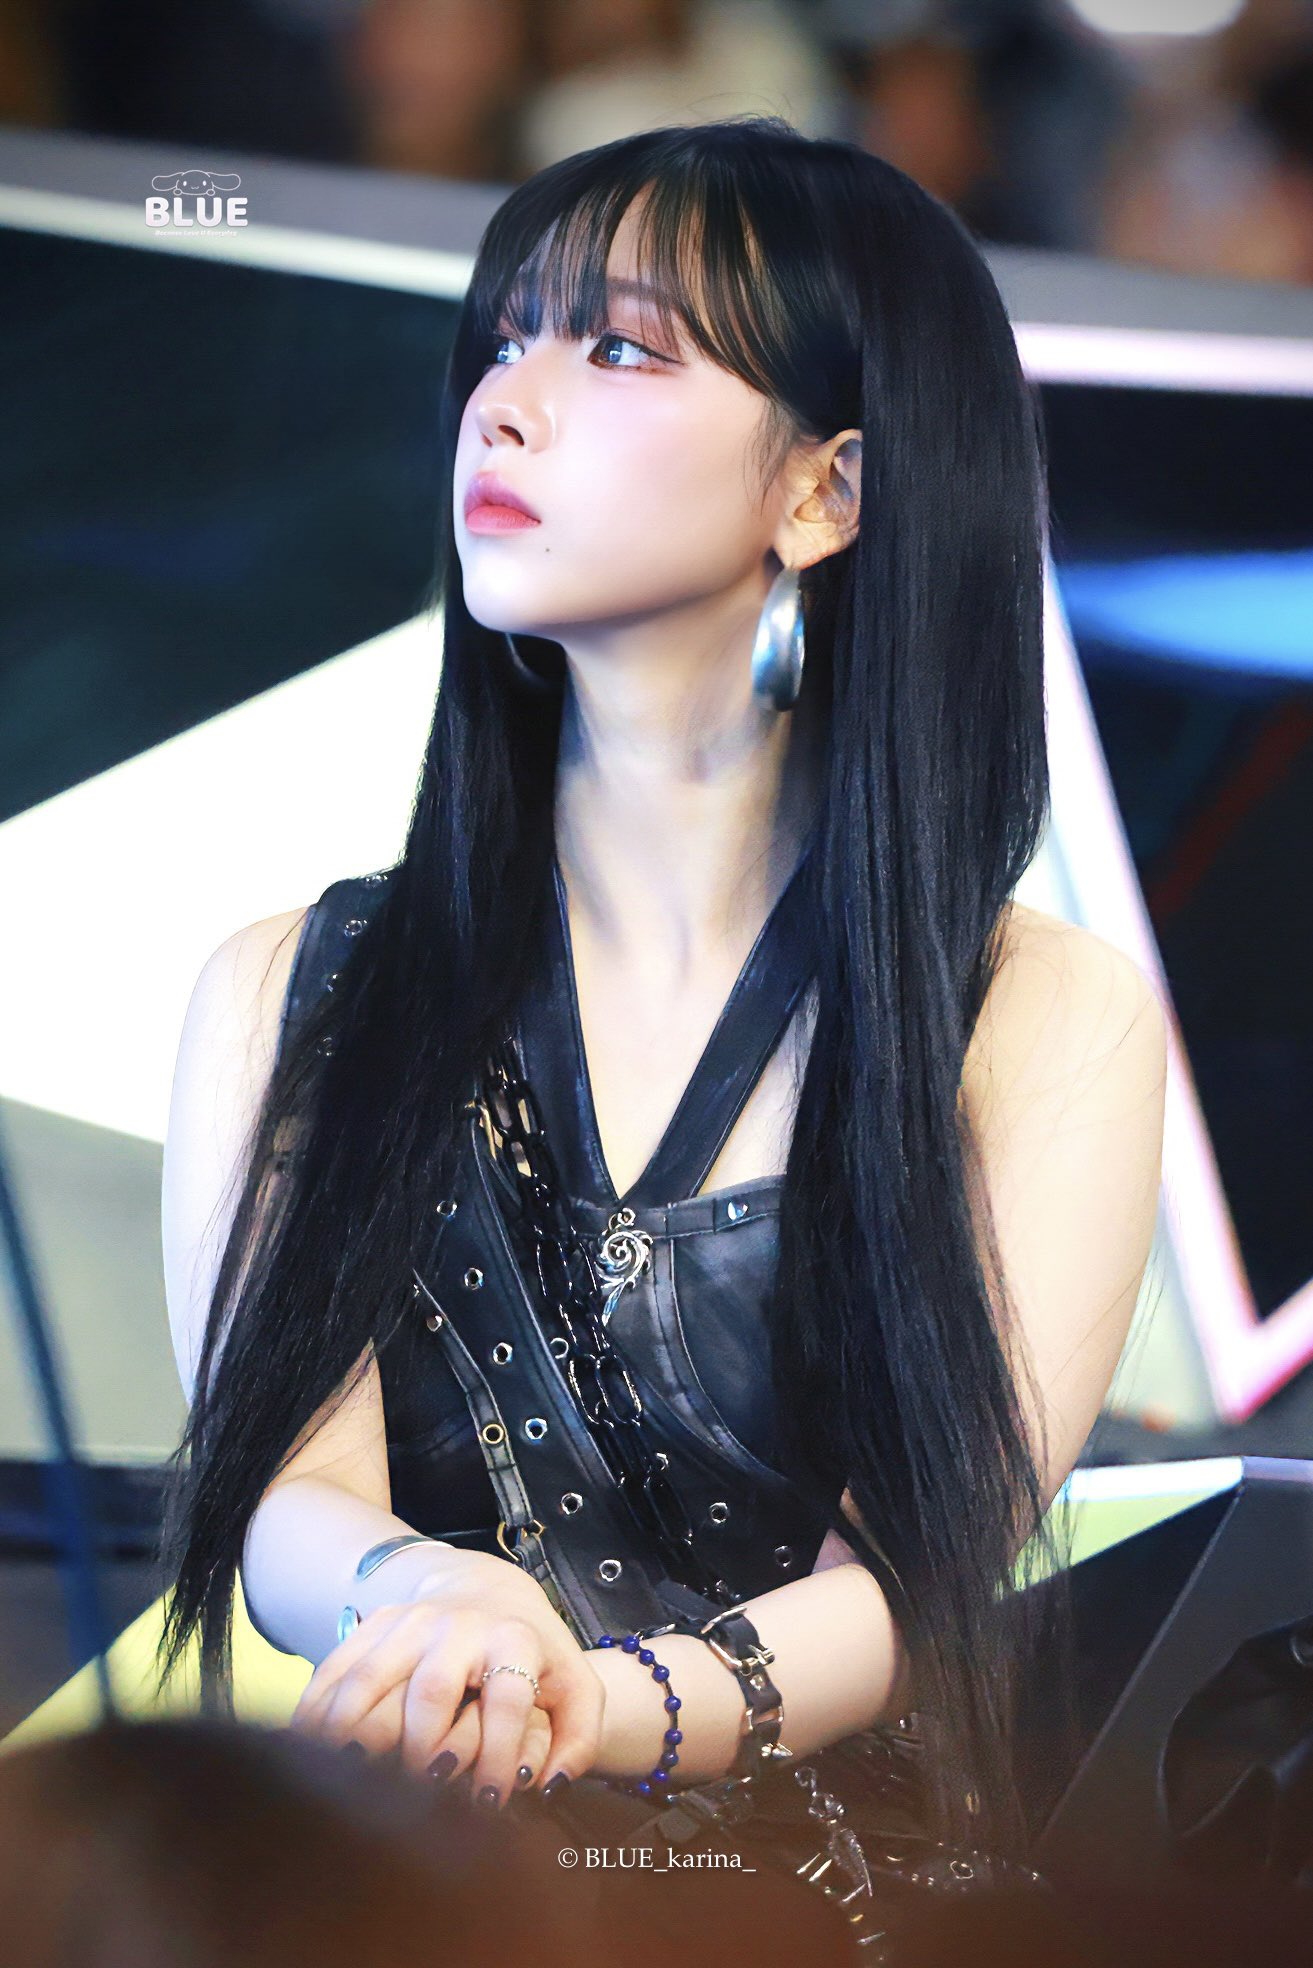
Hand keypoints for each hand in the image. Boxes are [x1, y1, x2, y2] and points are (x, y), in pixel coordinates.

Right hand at [288, 1549, 603, 1804]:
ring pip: (373, 1677)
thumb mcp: (574, 1688)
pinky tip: (303, 1748)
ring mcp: (411, 1622)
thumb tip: (547, 1786)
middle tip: (412, 1799)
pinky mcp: (375, 1625)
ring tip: (346, 1784)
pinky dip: (318, 1708)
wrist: (491, 1590)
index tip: (488, 1806)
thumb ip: (578, 1738)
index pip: (507, 1698)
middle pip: (431, 1689)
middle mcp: (460, 1627)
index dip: (498, 1754)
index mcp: (514, 1640)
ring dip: (354, 1734)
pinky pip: (338, 1666)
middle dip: (418, 1750)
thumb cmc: (533, 1656)